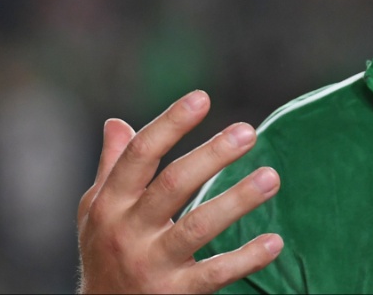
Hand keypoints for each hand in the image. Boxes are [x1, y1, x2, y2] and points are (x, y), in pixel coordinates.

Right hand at [77, 91, 282, 293]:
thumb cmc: (105, 253)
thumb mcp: (97, 212)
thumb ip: (111, 168)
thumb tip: (116, 122)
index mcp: (109, 204)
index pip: (140, 155)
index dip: (170, 124)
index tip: (202, 97)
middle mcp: (127, 232)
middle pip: (173, 185)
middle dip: (212, 156)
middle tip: (248, 132)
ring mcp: (152, 264)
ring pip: (198, 227)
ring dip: (237, 200)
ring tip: (271, 177)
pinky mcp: (176, 293)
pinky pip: (216, 274)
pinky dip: (247, 258)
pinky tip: (275, 242)